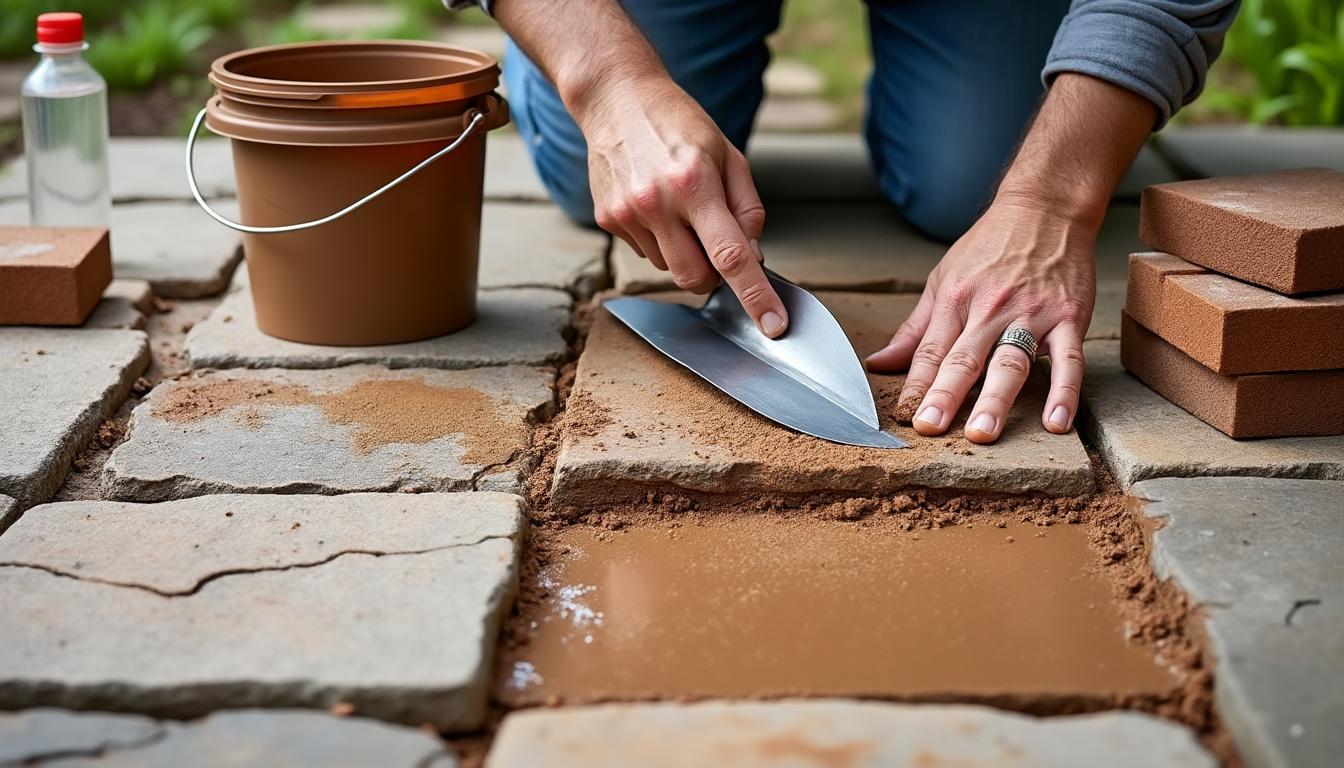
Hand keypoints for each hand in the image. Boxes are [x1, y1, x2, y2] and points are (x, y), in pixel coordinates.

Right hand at [577, 76, 787, 336]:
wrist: (616, 99)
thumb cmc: (679, 124)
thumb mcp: (728, 155)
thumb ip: (747, 209)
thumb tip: (755, 257)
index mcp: (694, 184)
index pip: (731, 256)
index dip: (755, 296)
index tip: (773, 327)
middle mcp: (657, 203)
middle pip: (695, 279)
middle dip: (714, 277)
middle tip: (717, 244)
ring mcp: (627, 215)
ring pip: (669, 268)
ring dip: (684, 252)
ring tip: (678, 207)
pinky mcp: (607, 220)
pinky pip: (645, 253)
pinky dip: (660, 240)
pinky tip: (654, 204)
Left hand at [866, 195, 1095, 443]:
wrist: (1045, 208)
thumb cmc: (990, 247)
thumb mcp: (943, 279)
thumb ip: (914, 329)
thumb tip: (878, 364)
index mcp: (955, 301)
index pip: (930, 352)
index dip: (916, 386)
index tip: (905, 418)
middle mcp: (990, 309)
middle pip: (964, 359)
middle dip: (945, 397)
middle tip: (930, 430)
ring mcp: (1031, 314)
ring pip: (1009, 362)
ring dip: (995, 400)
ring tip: (982, 434)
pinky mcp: (1068, 317)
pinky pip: (1068, 360)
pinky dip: (1064, 392)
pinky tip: (1056, 423)